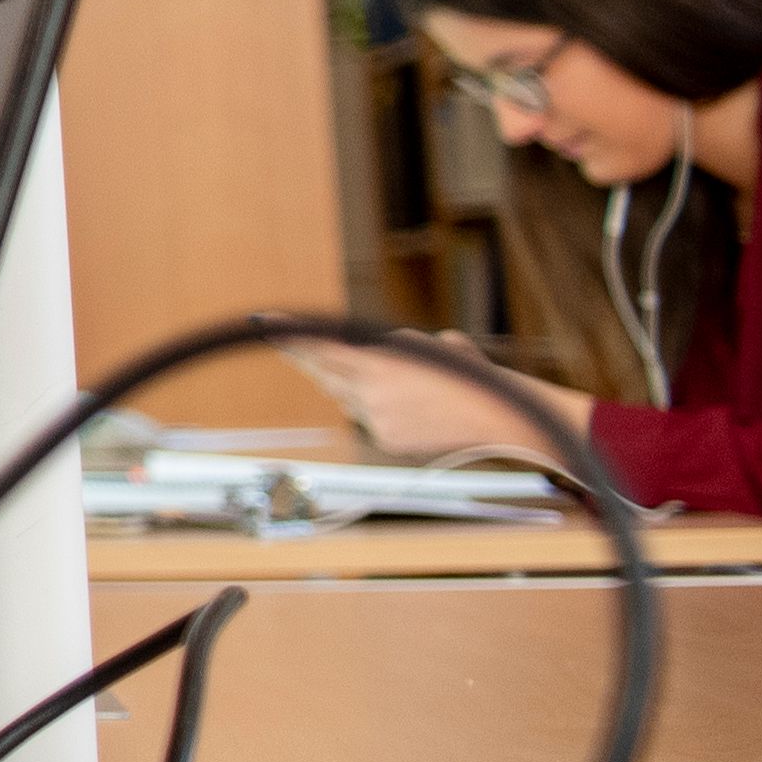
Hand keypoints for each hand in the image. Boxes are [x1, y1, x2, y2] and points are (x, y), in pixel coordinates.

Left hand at [281, 332, 568, 466]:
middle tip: (284, 342)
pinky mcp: (384, 439)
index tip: (264, 322)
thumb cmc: (468, 373)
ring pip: (346, 396)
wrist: (498, 415)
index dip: (291, 336)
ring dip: (353, 385)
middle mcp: (370, 393)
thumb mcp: (429, 346)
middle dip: (307, 358)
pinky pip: (368, 418)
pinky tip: (412, 408)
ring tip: (395, 380)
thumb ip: (393, 346)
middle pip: (324, 373)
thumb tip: (369, 345)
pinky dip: (378, 410)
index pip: (323, 347)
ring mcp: (375, 419)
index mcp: (379, 364)